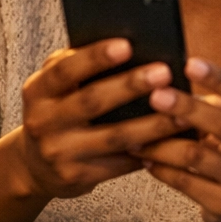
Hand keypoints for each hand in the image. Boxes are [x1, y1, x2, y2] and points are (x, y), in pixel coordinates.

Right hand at [17, 39, 191, 199]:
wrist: (36, 166)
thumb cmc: (58, 111)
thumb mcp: (54, 87)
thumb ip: (77, 64)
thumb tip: (127, 45)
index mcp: (37, 90)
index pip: (65, 69)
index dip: (95, 57)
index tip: (127, 45)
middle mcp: (42, 122)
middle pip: (92, 101)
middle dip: (130, 86)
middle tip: (164, 72)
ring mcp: (59, 153)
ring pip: (114, 136)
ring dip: (152, 125)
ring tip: (184, 112)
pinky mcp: (77, 177)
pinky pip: (121, 163)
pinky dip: (151, 151)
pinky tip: (176, 141)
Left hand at [139, 59, 220, 221]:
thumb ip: (214, 107)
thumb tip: (168, 84)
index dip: (219, 78)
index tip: (189, 63)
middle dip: (186, 108)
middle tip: (155, 95)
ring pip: (196, 156)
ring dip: (161, 143)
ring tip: (134, 134)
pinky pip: (184, 182)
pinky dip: (161, 168)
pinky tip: (144, 158)